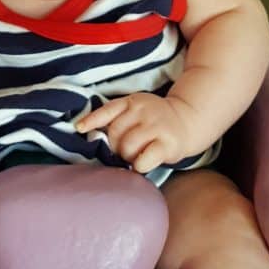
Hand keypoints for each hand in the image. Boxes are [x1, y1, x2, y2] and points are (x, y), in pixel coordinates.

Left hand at [75, 92, 194, 173]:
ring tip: (136, 156)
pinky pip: (144, 159)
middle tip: (126, 151)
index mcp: (132, 102)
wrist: (188, 120)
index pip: (108, 110)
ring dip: (128, 157)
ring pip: (127, 147)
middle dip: (116, 147)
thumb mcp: (136, 110)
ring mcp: (155, 126)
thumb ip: (118, 117)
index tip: (79, 128)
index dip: (92, 120)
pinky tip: (143, 163)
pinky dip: (139, 165)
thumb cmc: (155, 122)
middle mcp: (143, 111)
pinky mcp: (167, 143)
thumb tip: (90, 133)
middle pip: (115, 134)